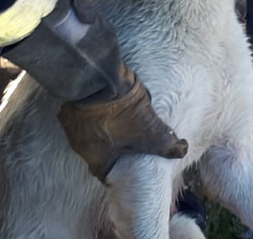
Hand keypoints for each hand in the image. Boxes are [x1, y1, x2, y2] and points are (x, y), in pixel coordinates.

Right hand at [56, 67, 187, 181]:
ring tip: (120, 116)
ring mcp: (71, 124)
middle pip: (97, 151)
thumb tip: (182, 150)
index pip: (105, 174)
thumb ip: (167, 144)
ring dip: (103, 125)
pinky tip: (108, 99)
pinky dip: (95, 107)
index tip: (127, 166)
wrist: (99, 79)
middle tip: (126, 138)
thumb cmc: (123, 113)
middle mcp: (80, 145)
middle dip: (112, 146)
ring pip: (89, 130)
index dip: (118, 171)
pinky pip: (83, 110)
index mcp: (97, 158)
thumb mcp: (151, 130)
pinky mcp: (70, 104)